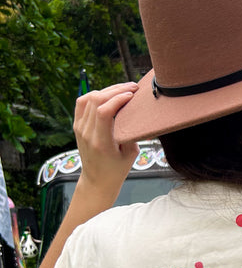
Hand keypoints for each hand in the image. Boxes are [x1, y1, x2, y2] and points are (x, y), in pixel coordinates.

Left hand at [73, 82, 139, 200]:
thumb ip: (132, 132)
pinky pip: (82, 102)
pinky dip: (95, 94)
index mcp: (101, 142)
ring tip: (122, 88)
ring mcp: (79, 128)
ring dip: (106, 89)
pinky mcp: (77, 125)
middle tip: (132, 87)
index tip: (132, 95)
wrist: (97, 180)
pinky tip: (108, 94)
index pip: (104, 111)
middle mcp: (87, 133)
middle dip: (116, 89)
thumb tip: (138, 111)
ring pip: (88, 97)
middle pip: (96, 100)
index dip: (118, 98)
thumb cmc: (117, 169)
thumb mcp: (131, 153)